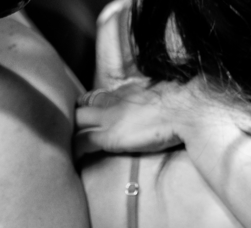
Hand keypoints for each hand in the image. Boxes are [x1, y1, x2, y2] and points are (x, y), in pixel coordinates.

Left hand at [74, 78, 197, 159]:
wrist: (185, 110)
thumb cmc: (182, 104)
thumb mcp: (163, 95)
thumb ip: (152, 99)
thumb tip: (158, 105)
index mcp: (127, 91)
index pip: (98, 97)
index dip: (89, 107)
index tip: (86, 117)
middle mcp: (114, 101)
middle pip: (81, 107)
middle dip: (73, 119)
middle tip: (70, 134)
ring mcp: (109, 118)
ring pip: (76, 123)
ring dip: (70, 134)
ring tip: (65, 147)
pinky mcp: (109, 136)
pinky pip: (82, 142)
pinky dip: (75, 150)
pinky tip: (73, 159)